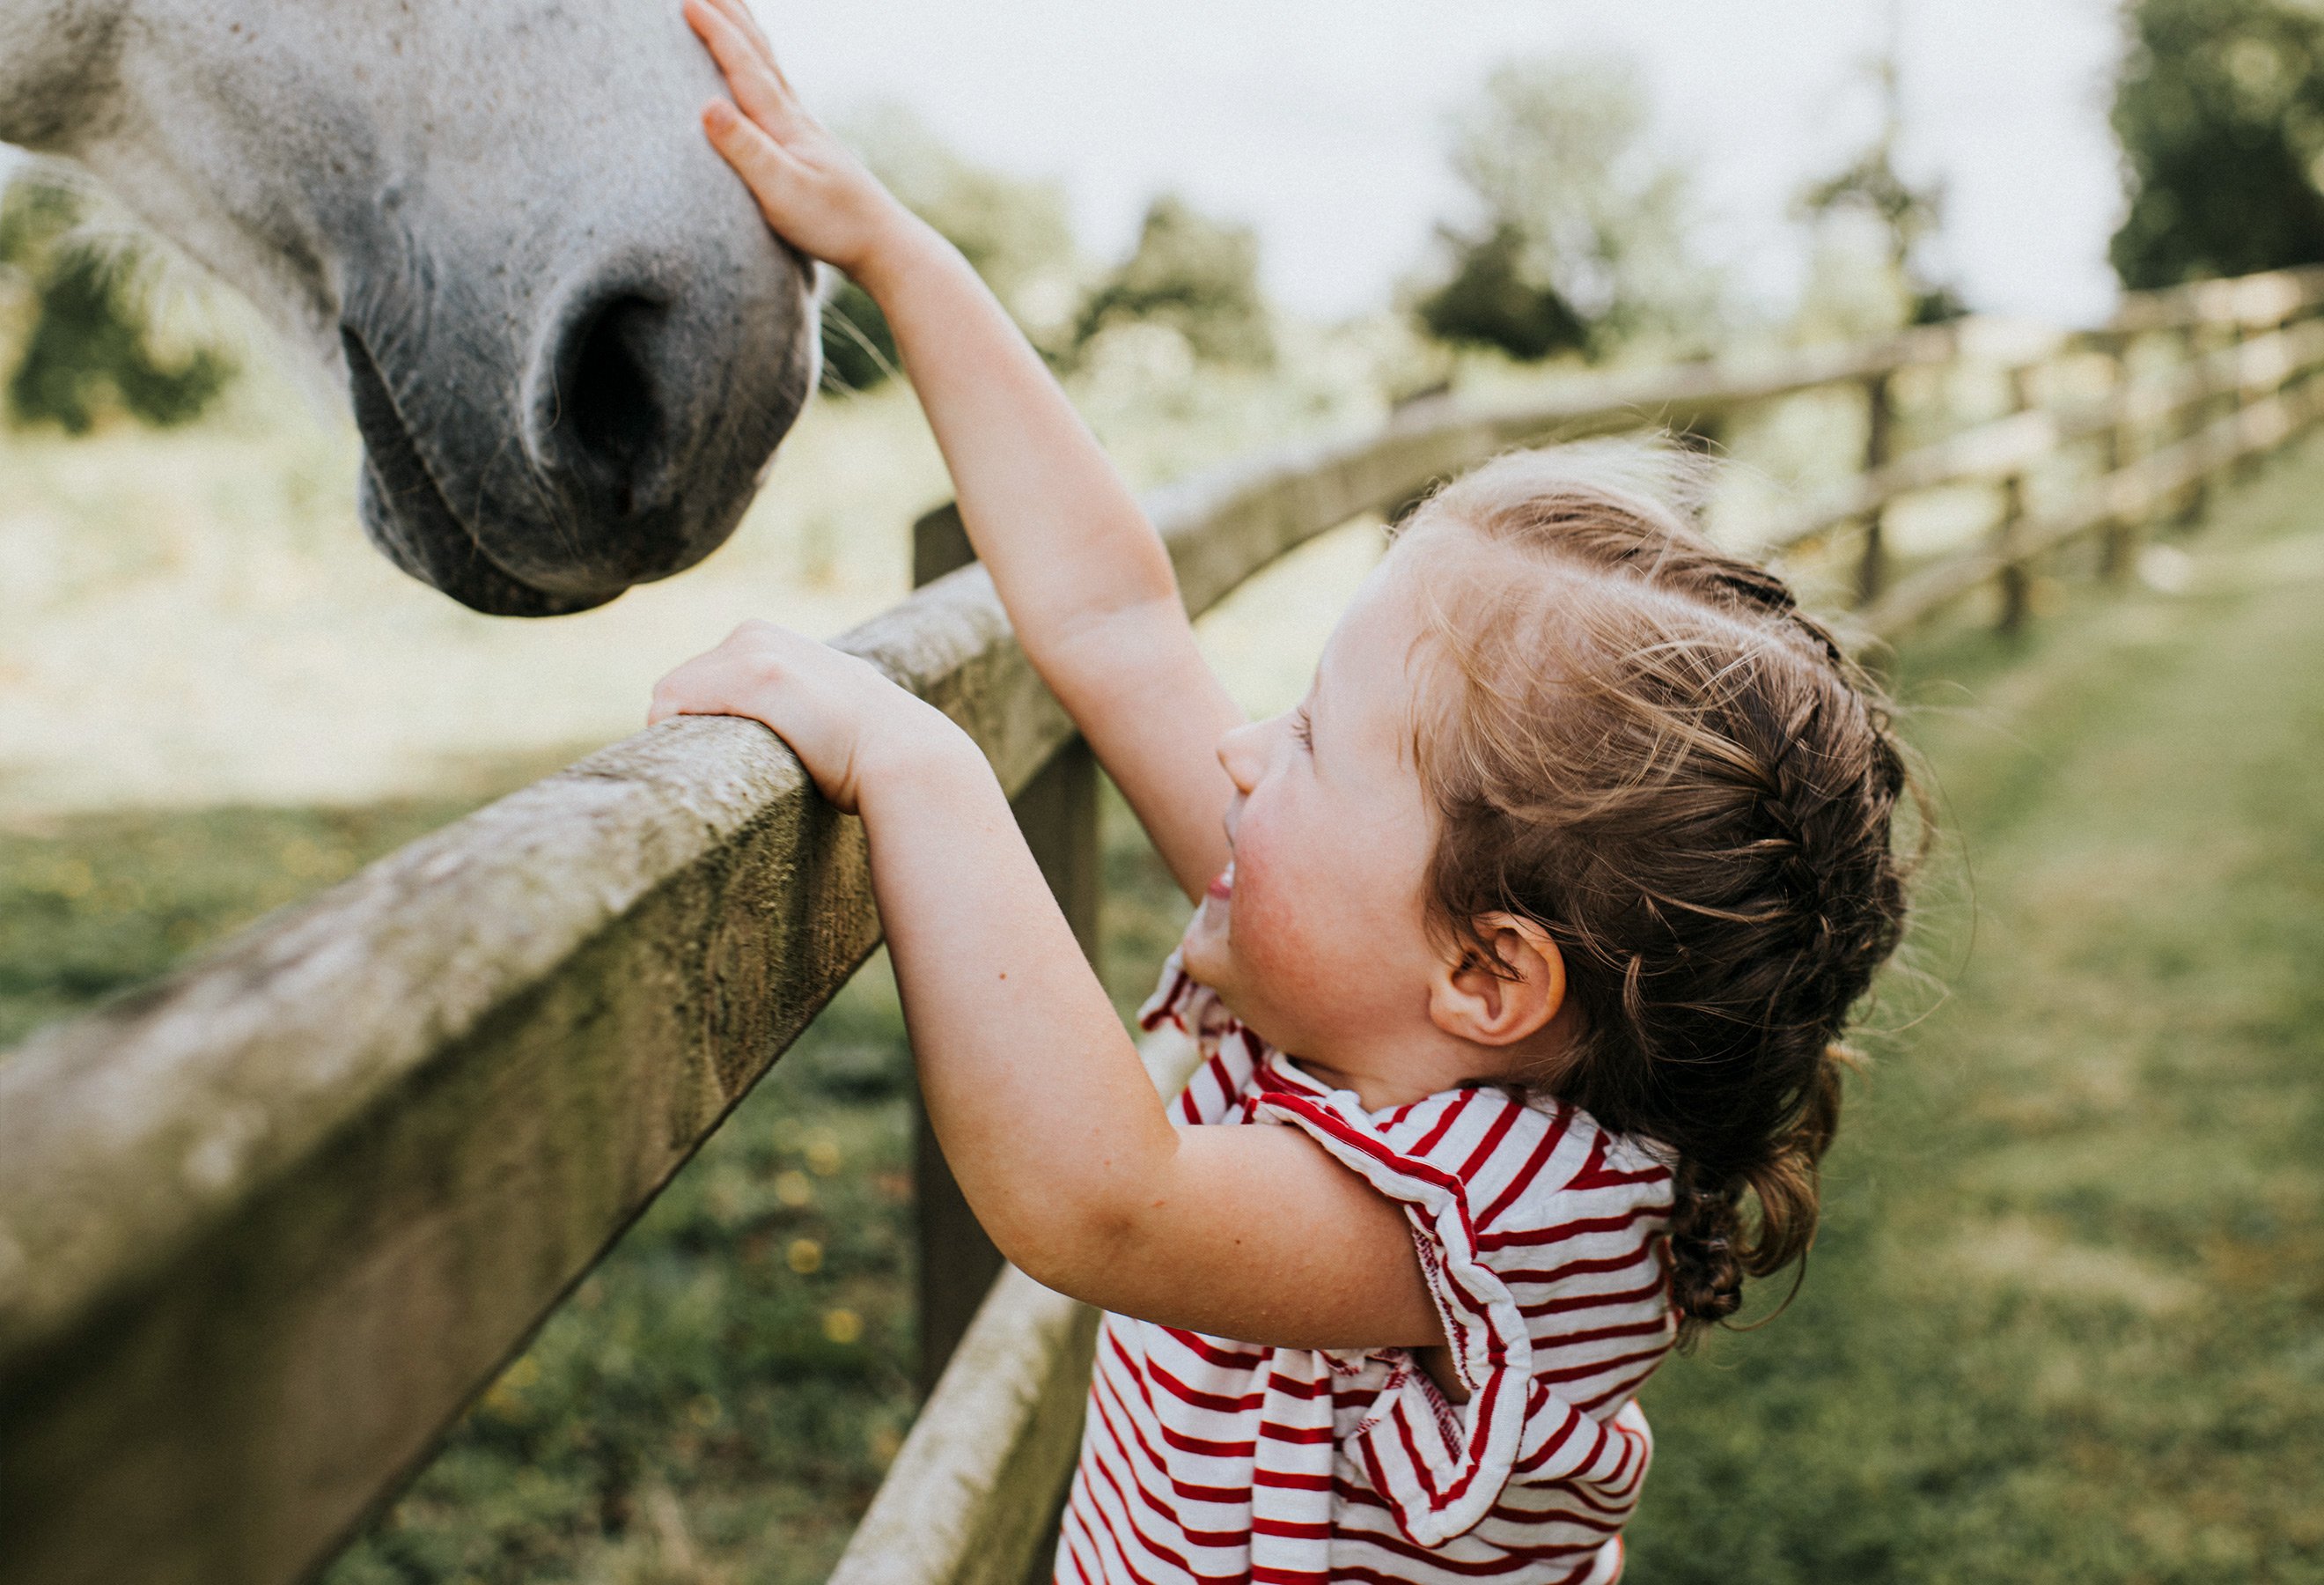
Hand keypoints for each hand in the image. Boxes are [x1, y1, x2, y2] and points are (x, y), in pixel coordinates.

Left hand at [648, 620, 962, 812]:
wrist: (904, 756)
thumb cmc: (864, 751)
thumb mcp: (818, 710)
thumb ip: (787, 708)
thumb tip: (776, 738)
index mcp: (768, 640)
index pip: (697, 681)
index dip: (700, 723)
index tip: (724, 760)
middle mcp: (756, 634)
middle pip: (678, 686)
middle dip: (687, 728)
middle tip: (721, 770)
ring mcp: (756, 650)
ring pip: (671, 695)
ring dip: (683, 736)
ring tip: (724, 770)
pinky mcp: (757, 675)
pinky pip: (672, 701)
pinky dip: (673, 733)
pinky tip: (706, 761)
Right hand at [683, 0, 923, 278]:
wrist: (882, 243)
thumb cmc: (832, 223)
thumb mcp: (782, 192)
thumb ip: (746, 150)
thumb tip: (707, 106)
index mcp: (785, 124)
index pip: (745, 68)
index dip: (716, 33)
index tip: (688, 3)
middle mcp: (796, 118)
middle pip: (760, 54)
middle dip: (731, 17)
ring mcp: (805, 130)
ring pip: (770, 67)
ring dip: (746, 34)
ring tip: (729, 10)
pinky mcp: (808, 147)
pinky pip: (776, 90)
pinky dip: (760, 66)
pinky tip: (760, 73)